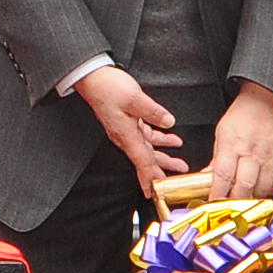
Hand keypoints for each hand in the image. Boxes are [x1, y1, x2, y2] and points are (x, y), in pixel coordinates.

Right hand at [76, 67, 184, 187]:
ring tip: (180, 162)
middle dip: (163, 170)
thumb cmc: (107, 88)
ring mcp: (126, 130)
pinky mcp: (128, 121)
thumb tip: (169, 122)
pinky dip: (160, 139)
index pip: (142, 162)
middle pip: (147, 159)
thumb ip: (153, 112)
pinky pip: (147, 135)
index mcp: (126, 135)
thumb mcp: (134, 98)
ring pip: (148, 149)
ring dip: (165, 155)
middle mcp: (125, 136)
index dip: (150, 178)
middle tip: (179, 177)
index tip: (156, 193)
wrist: (92, 78)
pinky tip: (171, 138)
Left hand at [203, 87, 272, 200]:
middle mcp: (252, 151)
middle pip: (244, 185)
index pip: (223, 175)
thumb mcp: (221, 134)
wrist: (266, 104)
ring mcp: (269, 157)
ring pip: (262, 189)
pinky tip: (259, 191)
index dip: (217, 193)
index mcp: (232, 144)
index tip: (212, 203)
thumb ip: (215, 160)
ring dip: (251, 198)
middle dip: (235, 201)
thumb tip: (206, 180)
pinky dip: (268, 192)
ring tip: (243, 199)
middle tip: (228, 208)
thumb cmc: (242, 117)